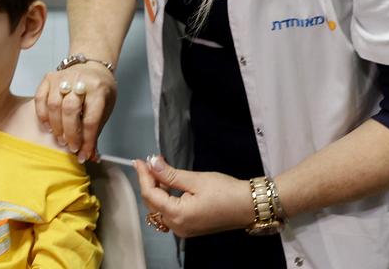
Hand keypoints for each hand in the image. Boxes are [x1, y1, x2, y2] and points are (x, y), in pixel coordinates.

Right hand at [35, 62, 116, 161]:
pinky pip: (41, 98)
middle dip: (70, 133)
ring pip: (54, 105)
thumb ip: (96, 131)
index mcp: (99, 89)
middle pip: (70, 110)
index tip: (83, 154)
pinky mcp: (49, 77)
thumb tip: (90, 156)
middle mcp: (80, 81)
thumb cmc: (99, 91)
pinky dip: (42, 114)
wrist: (93, 68)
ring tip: (60, 138)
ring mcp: (63, 77)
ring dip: (56, 126)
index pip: (91, 119)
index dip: (86, 140)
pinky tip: (48, 126)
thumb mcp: (105, 108)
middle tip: (71, 147)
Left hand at [134, 156, 254, 236]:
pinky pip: (170, 211)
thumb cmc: (226, 192)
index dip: (143, 176)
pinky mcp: (190, 226)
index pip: (150, 195)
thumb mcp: (196, 179)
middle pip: (152, 203)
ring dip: (157, 188)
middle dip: (148, 181)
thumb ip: (170, 174)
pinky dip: (166, 196)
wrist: (249, 206)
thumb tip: (152, 163)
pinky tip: (168, 182)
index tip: (139, 160)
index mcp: (178, 216)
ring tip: (158, 168)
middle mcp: (178, 227)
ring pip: (160, 208)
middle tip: (148, 162)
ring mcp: (183, 229)